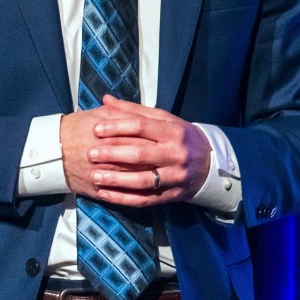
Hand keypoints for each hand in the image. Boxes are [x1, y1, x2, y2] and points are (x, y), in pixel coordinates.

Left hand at [60, 94, 211, 205]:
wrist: (209, 164)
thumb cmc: (180, 137)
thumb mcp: (164, 119)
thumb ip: (134, 111)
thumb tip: (106, 100)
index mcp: (173, 131)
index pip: (142, 126)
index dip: (117, 127)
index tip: (96, 129)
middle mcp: (175, 153)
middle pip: (140, 154)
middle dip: (113, 154)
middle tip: (91, 153)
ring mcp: (174, 176)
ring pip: (142, 180)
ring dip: (116, 180)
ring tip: (94, 176)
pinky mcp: (171, 194)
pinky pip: (144, 199)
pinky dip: (122, 198)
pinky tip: (104, 194)